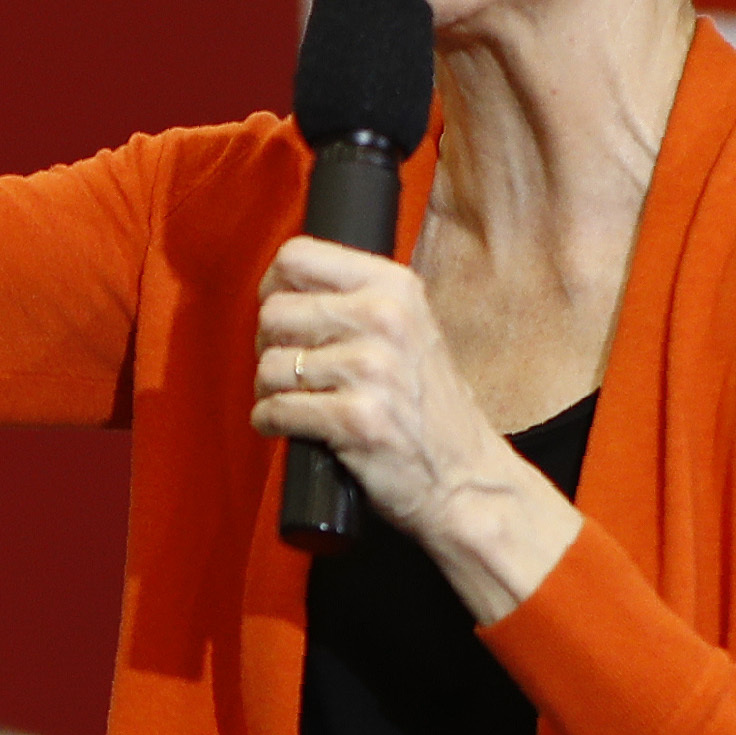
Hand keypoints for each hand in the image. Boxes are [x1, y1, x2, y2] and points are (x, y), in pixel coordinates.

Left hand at [253, 240, 497, 538]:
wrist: (466, 476)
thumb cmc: (429, 406)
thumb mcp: (409, 328)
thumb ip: (356, 300)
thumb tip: (281, 287)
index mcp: (394, 286)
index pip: (298, 257)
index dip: (273, 286)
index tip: (278, 313)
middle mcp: (384, 319)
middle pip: (274, 312)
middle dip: (269, 345)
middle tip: (287, 367)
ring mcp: (371, 369)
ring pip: (271, 365)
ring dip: (270, 389)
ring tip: (293, 400)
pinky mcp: (355, 419)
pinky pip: (278, 409)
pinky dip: (271, 421)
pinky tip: (288, 426)